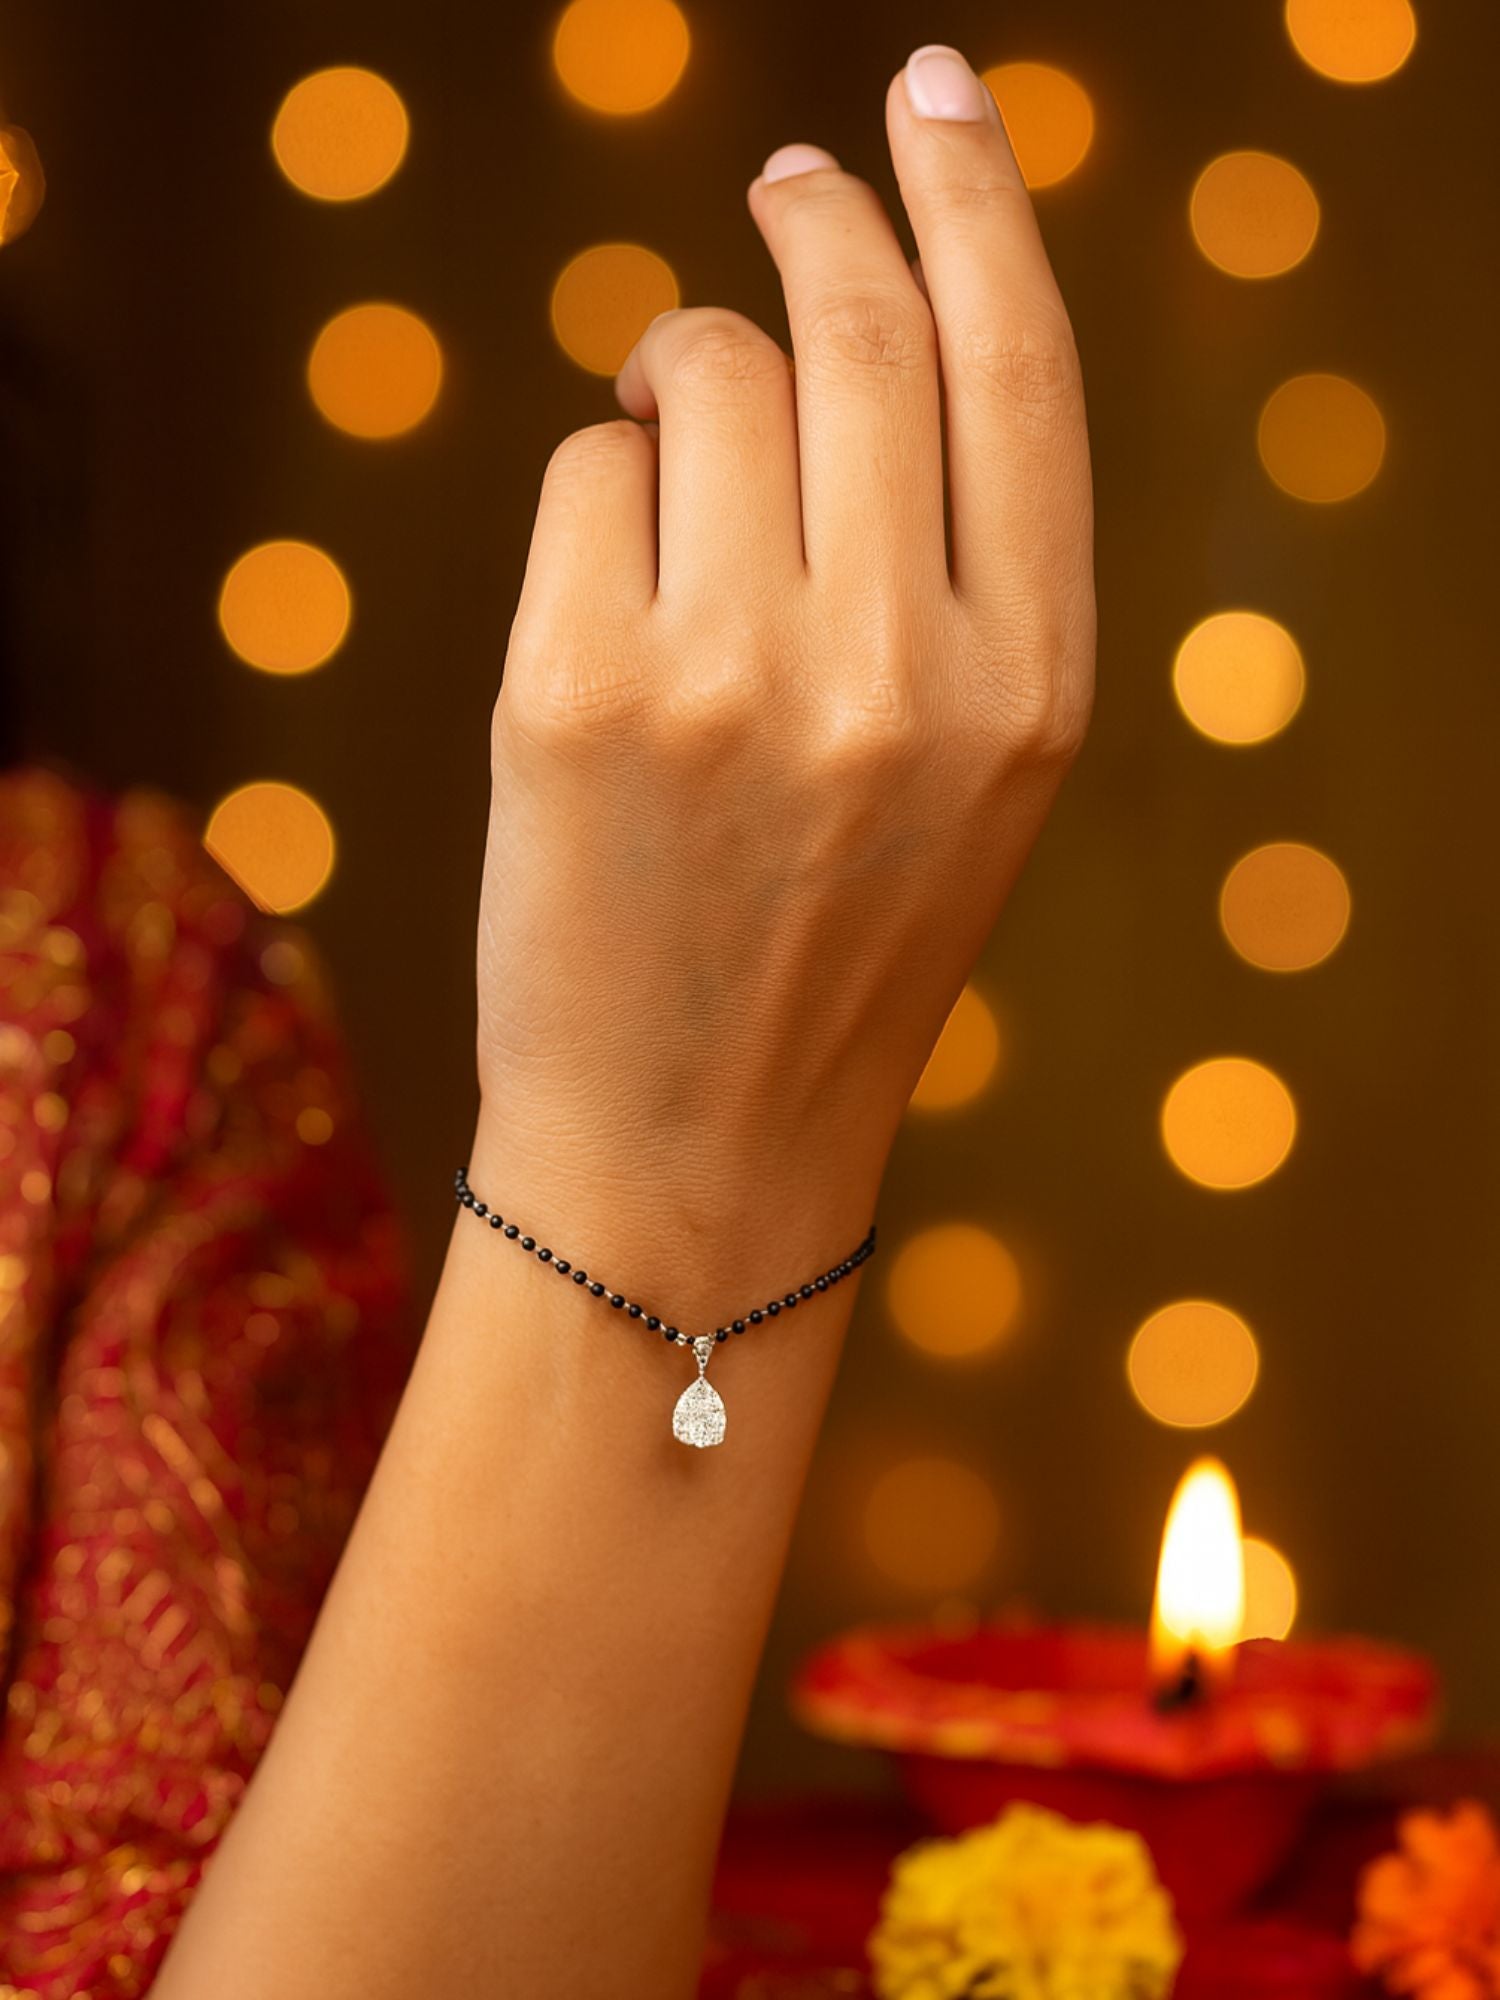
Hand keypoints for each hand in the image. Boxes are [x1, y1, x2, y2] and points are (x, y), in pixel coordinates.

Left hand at [475, 45, 1093, 1289]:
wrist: (691, 1137)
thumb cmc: (826, 940)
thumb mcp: (964, 771)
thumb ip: (953, 563)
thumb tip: (848, 313)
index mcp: (1034, 687)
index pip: (1022, 369)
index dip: (978, 200)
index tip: (935, 94)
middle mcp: (904, 670)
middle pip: (858, 328)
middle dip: (812, 229)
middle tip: (780, 193)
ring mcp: (734, 679)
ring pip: (707, 374)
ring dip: (684, 386)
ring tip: (680, 488)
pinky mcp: (574, 694)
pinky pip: (586, 469)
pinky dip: (597, 495)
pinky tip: (610, 610)